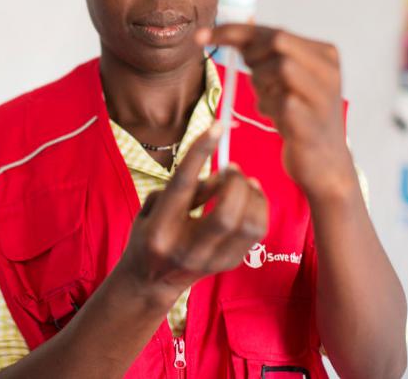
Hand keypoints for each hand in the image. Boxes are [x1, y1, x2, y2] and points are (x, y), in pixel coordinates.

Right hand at [116, 123, 267, 307]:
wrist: (150, 281)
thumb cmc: (148, 235)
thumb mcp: (153, 207)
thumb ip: (185, 189)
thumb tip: (221, 175)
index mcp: (160, 228)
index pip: (183, 185)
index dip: (201, 151)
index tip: (217, 126)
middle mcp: (186, 248)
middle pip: (226, 213)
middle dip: (235, 183)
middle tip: (232, 169)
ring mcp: (209, 261)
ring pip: (248, 225)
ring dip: (252, 195)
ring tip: (243, 182)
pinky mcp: (227, 265)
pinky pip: (256, 233)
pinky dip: (259, 208)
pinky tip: (250, 196)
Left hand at [196, 24, 355, 200]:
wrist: (325, 165)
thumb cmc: (300, 118)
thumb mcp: (287, 80)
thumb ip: (265, 54)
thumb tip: (236, 29)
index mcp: (325, 54)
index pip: (275, 31)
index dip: (235, 30)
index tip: (202, 35)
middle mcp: (329, 70)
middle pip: (277, 42)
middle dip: (253, 57)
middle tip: (253, 79)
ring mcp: (323, 95)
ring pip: (279, 67)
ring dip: (262, 84)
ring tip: (271, 102)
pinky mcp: (311, 120)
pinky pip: (277, 102)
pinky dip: (268, 108)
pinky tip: (278, 119)